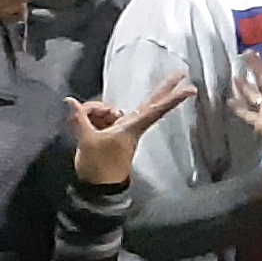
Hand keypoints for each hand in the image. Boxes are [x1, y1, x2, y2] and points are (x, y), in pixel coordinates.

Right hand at [66, 75, 197, 189]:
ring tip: (82, 125)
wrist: (96, 188)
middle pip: (150, 101)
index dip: (173, 98)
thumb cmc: (99, 167)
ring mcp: (120, 126)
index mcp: (133, 127)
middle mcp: (130, 124)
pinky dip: (88, 117)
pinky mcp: (109, 130)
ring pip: (109, 107)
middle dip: (164, 87)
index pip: (157, 109)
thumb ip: (79, 119)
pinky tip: (79, 125)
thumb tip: (70, 102)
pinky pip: (98, 115)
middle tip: (181, 72)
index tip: (191, 89)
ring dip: (93, 111)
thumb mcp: (87, 141)